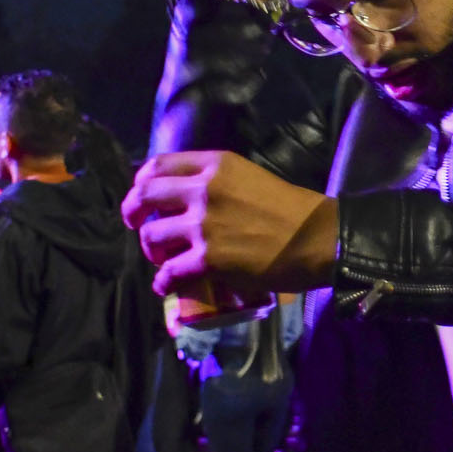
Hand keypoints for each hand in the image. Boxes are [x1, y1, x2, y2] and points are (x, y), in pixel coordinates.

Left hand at [123, 151, 338, 296]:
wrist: (319, 238)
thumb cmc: (295, 210)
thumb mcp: (252, 178)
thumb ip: (219, 183)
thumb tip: (190, 199)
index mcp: (216, 165)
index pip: (159, 164)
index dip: (141, 182)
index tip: (142, 195)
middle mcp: (204, 190)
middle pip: (146, 195)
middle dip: (133, 212)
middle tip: (136, 225)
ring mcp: (204, 225)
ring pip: (152, 235)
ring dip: (152, 251)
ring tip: (162, 260)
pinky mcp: (209, 259)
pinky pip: (169, 272)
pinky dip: (163, 282)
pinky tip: (167, 287)